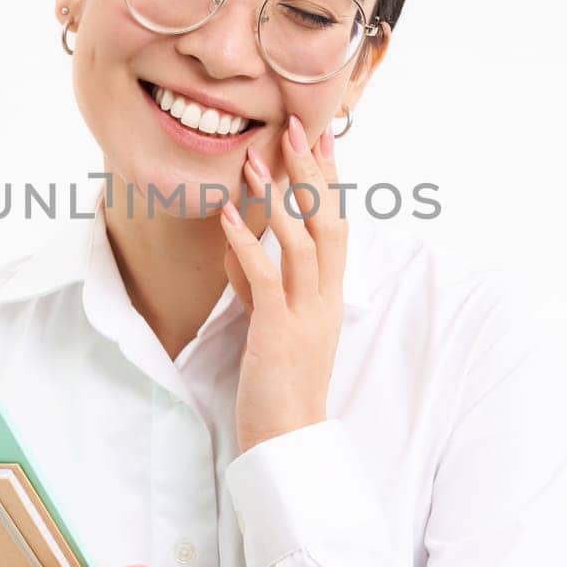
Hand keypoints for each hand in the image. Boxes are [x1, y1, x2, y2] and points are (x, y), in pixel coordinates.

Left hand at [220, 114, 345, 453]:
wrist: (287, 439)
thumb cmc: (278, 383)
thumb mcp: (269, 322)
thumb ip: (258, 283)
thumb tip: (239, 243)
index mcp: (329, 295)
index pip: (337, 224)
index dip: (331, 179)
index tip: (322, 137)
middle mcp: (325, 299)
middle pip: (329, 222)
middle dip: (313, 173)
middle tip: (297, 127)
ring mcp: (306, 315)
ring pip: (303, 244)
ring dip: (279, 199)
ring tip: (255, 161)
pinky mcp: (279, 333)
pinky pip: (266, 279)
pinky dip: (247, 244)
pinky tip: (229, 216)